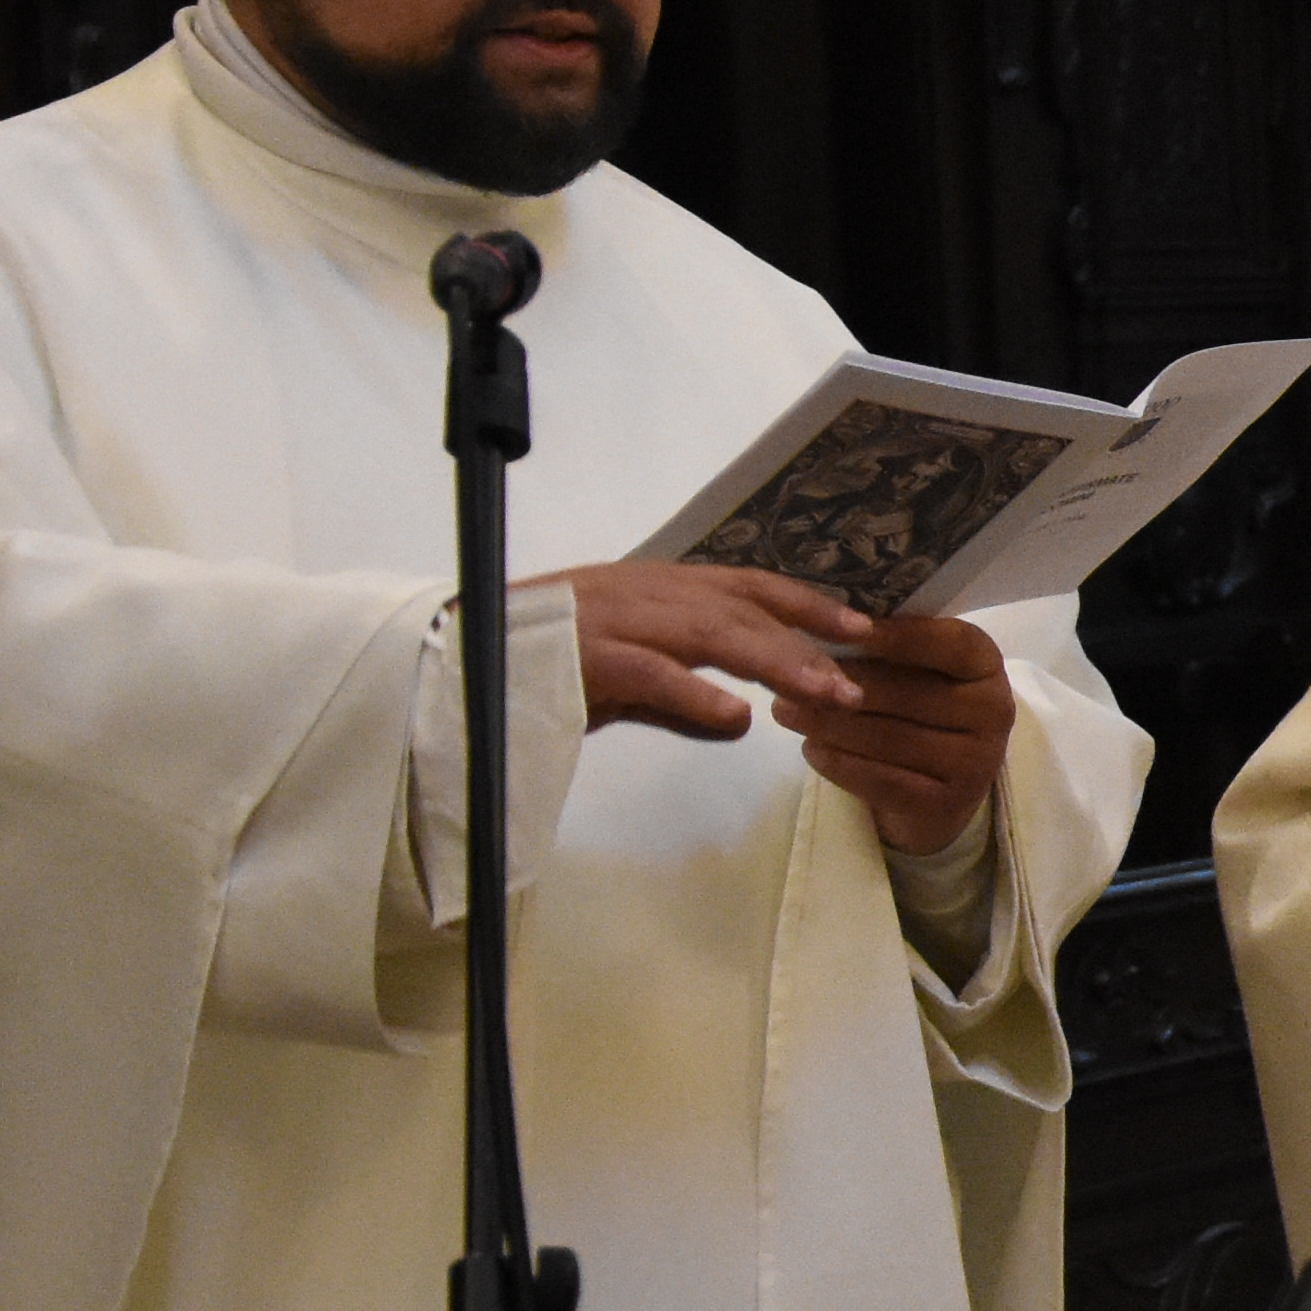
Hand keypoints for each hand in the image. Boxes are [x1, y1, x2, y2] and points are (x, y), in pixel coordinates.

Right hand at [549, 560, 870, 745]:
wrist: (451, 662)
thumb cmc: (535, 669)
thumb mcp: (621, 684)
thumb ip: (678, 700)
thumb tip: (739, 723)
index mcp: (652, 589)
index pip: (743, 587)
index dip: (804, 604)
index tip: (860, 626)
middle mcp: (639, 593)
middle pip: (740, 609)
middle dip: (805, 641)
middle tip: (858, 678)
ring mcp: (611, 621)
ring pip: (710, 633)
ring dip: (774, 662)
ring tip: (824, 695)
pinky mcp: (582, 658)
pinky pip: (651, 673)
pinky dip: (696, 694)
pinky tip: (738, 718)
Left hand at [776, 611, 1017, 857]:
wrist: (940, 786)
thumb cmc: (918, 706)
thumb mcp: (918, 669)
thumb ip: (887, 646)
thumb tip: (823, 623)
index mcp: (987, 664)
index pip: (949, 643)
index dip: (898, 637)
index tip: (845, 628)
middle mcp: (994, 712)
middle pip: (910, 694)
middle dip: (843, 683)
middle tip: (787, 675)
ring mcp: (976, 763)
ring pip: (890, 739)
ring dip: (830, 724)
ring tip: (785, 711)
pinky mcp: (948, 804)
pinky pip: (883, 781)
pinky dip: (840, 763)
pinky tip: (810, 749)